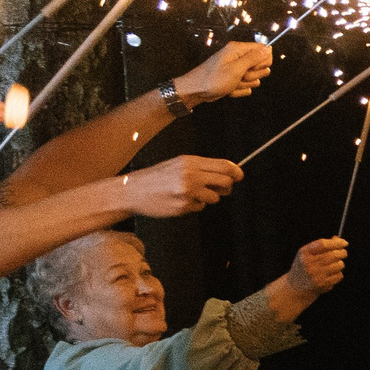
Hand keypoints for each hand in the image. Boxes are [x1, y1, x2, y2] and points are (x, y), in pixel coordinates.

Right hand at [121, 156, 240, 217]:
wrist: (131, 190)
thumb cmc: (157, 177)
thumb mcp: (178, 165)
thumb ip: (202, 168)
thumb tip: (229, 174)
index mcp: (190, 161)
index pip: (224, 166)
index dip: (236, 172)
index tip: (239, 176)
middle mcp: (190, 175)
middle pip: (226, 182)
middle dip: (226, 188)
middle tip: (219, 190)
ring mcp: (187, 191)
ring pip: (215, 198)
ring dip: (207, 198)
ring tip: (190, 194)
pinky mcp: (183, 206)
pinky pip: (200, 207)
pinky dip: (194, 206)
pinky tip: (178, 200)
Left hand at [175, 41, 273, 103]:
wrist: (196, 91)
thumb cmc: (213, 79)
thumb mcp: (235, 69)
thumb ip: (253, 58)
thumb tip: (268, 49)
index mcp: (238, 49)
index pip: (263, 50)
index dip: (262, 61)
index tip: (252, 68)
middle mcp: (238, 57)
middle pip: (261, 65)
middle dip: (253, 74)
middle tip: (240, 76)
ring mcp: (237, 69)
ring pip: (255, 78)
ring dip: (245, 84)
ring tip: (232, 83)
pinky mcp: (235, 79)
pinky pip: (247, 86)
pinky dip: (239, 90)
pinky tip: (229, 89)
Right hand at [284, 236, 348, 297]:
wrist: (296, 287)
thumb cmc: (304, 266)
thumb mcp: (307, 253)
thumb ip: (321, 245)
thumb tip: (338, 239)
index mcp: (304, 253)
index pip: (323, 244)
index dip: (336, 243)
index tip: (344, 242)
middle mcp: (309, 264)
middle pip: (333, 255)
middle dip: (342, 252)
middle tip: (343, 252)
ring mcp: (316, 275)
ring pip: (339, 265)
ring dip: (340, 263)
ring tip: (334, 264)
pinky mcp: (323, 284)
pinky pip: (339, 275)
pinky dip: (338, 273)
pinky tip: (330, 274)